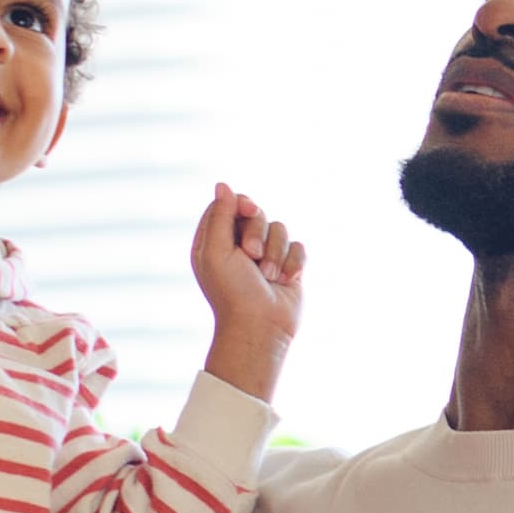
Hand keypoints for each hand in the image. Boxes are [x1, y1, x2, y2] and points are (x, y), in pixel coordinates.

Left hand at [193, 182, 308, 394]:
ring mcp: (266, 256)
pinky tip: (286, 281)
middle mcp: (239, 246)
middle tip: (252, 257)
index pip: (228, 205)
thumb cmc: (232, 292)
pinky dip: (294, 263)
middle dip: (258, 233)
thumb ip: (219, 216)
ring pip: (281, 228)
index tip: (248, 211)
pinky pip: (298, 246)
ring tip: (269, 277)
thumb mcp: (216, 251)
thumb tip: (223, 185)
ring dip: (276, 253)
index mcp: (215, 242)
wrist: (260, 327)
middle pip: (256, 214)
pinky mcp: (288, 266)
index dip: (241, 204)